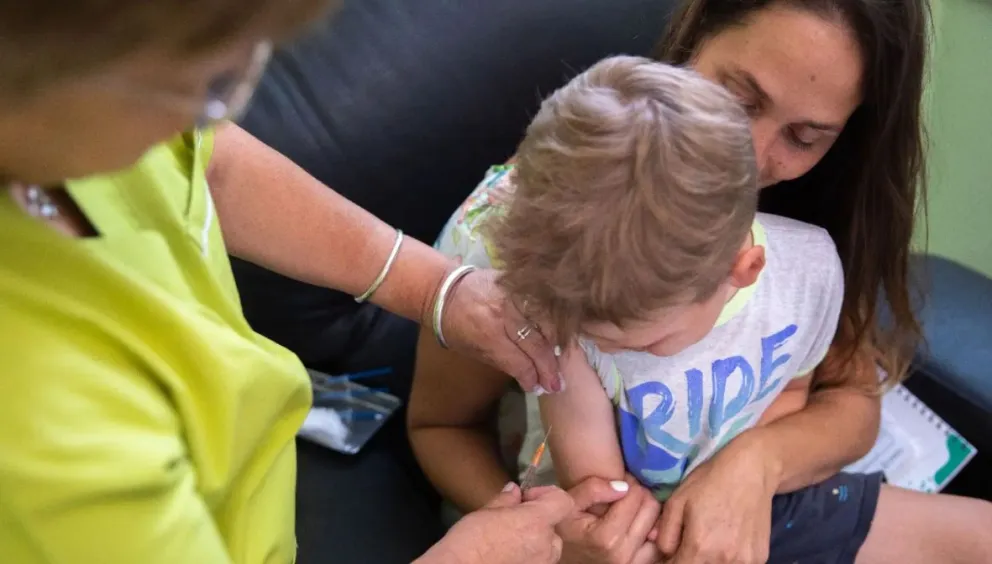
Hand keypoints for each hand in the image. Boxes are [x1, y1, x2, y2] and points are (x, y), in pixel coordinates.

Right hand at [420, 483, 573, 563]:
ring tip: (510, 542)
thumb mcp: (485, 512)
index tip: (526, 499)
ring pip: (549, 548)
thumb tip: (515, 490)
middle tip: (514, 522)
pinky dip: (529, 558)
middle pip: (554, 527)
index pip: (563, 501)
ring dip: (536, 542)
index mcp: (537, 521)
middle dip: (539, 522)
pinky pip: (539, 563)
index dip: (547, 495)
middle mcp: (546, 544)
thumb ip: (506, 500)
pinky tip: (508, 557)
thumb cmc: (470, 539)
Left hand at [441, 268, 561, 392]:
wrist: (446, 289)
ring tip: (562, 363)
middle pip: (538, 345)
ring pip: (548, 323)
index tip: (540, 388)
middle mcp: (506, 314)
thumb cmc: (455, 325)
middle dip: (549, 368)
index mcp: (489, 334)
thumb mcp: (473, 350)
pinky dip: (554, 322)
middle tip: (557, 384)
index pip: (520, 361)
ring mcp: (516, 296)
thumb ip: (502, 362)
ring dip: (557, 346)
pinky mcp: (521, 283)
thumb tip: (529, 377)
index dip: (532, 377)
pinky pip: (544, 306)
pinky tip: (559, 337)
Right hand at [559, 476, 664, 563]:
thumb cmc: (566, 528)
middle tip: (626, 494)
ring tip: (631, 509)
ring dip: (648, 512)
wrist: (567, 557)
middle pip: (651, 508)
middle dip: (640, 495)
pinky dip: (652, 528)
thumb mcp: (568, 503)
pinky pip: (659, 541)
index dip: (627, 482)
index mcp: (606, 538)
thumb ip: (592, 490)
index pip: (634, 495)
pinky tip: (637, 523)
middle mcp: (624, 554)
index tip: (618, 483)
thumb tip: (624, 486)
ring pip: (660, 524)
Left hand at [656, 434, 779, 563]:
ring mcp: (745, 562)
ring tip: (706, 542)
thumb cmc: (710, 482)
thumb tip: (661, 553)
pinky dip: (726, 560)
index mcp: (700, 547)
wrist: (751, 471)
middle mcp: (724, 560)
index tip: (669, 555)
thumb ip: (665, 533)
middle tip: (686, 546)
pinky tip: (724, 542)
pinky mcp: (759, 559)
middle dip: (687, 561)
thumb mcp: (677, 501)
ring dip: (706, 562)